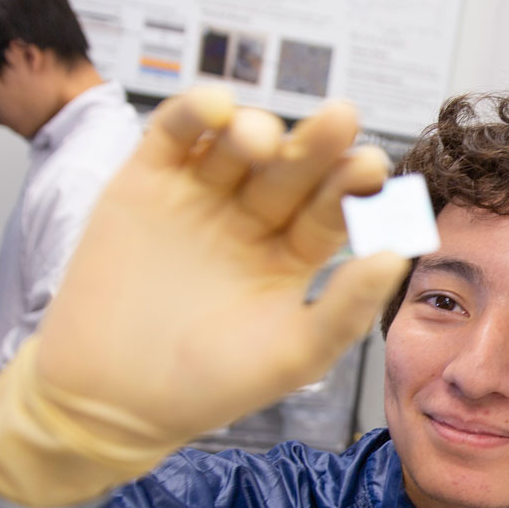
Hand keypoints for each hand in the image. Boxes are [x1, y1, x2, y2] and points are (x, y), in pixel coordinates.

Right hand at [0, 90, 409, 507]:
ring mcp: (199, 196)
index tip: (371, 166)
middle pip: (291, 167)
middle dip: (316, 143)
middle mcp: (251, 218)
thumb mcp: (294, 355)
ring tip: (264, 140)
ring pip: (237, 143)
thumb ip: (347, 308)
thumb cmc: (209, 387)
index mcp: (293, 254)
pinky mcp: (146, 181)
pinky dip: (196, 111)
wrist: (111, 399)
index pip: (332, 206)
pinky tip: (218, 108)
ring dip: (257, 128)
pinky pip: (175, 133)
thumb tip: (397, 254)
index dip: (352, 184)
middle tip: (340, 119)